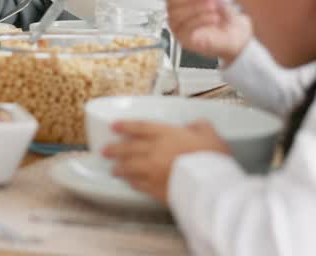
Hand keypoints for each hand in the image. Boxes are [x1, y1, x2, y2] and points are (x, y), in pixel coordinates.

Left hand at [104, 120, 230, 202]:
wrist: (210, 185)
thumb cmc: (211, 159)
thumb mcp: (209, 134)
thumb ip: (199, 127)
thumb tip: (196, 125)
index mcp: (167, 135)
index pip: (140, 127)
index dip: (126, 126)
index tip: (114, 126)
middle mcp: (155, 152)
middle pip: (129, 148)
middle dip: (115, 149)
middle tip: (105, 151)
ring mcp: (153, 171)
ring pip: (130, 168)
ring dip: (120, 168)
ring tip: (114, 169)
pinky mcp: (156, 189)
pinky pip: (139, 185)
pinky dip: (133, 183)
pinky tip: (130, 183)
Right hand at [154, 0, 250, 62]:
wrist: (236, 27)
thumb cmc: (223, 8)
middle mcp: (174, 11)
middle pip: (170, 1)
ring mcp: (177, 26)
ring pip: (177, 14)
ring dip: (197, 8)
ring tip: (214, 7)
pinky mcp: (184, 39)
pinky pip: (186, 27)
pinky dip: (201, 19)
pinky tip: (214, 18)